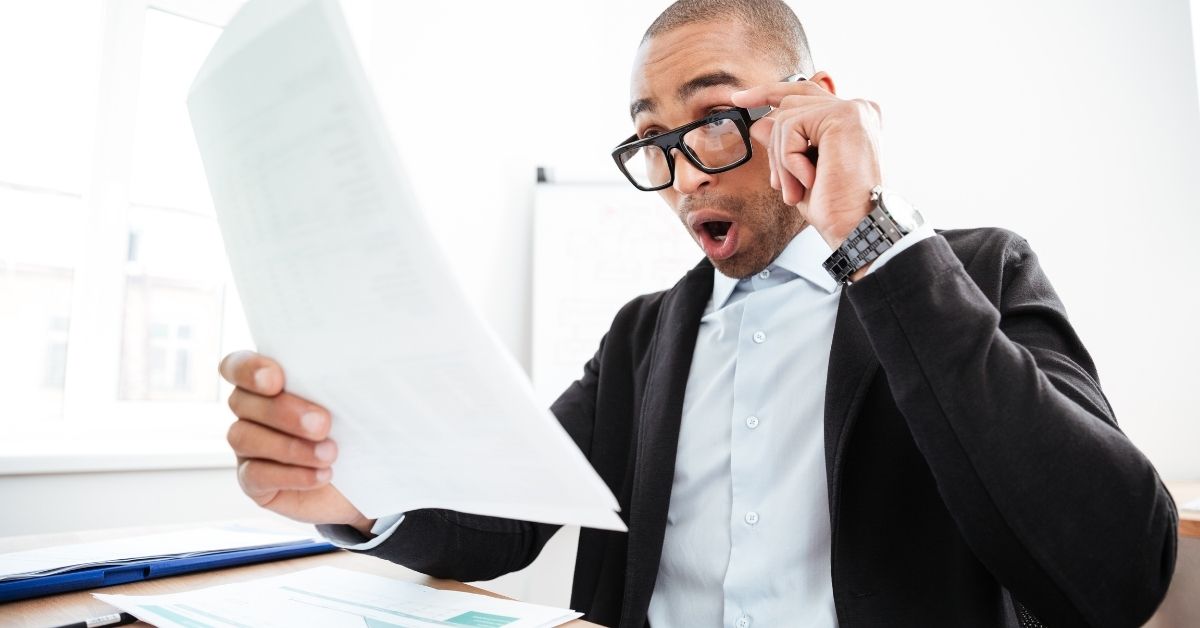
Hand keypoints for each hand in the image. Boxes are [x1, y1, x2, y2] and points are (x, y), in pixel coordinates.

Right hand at [219, 350, 373, 533]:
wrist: (368, 473)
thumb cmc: (357, 424)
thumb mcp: (353, 398)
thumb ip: (340, 380)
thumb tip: (356, 364)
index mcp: (266, 381)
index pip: (237, 366)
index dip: (248, 370)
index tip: (276, 380)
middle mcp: (249, 411)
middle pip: (242, 402)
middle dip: (284, 412)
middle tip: (323, 424)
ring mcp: (247, 447)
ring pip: (244, 437)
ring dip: (289, 447)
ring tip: (329, 453)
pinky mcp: (253, 481)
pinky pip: (255, 475)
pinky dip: (291, 475)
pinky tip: (321, 474)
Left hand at [731, 74, 882, 249]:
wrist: (854, 227)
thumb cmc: (833, 207)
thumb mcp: (798, 171)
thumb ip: (784, 143)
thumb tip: (759, 122)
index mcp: (850, 118)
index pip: (803, 93)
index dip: (768, 93)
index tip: (738, 99)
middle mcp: (856, 108)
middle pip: (790, 103)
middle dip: (774, 146)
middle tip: (778, 184)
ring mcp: (851, 109)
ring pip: (786, 118)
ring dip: (781, 161)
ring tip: (795, 191)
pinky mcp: (843, 115)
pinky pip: (792, 127)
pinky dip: (789, 160)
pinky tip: (808, 181)